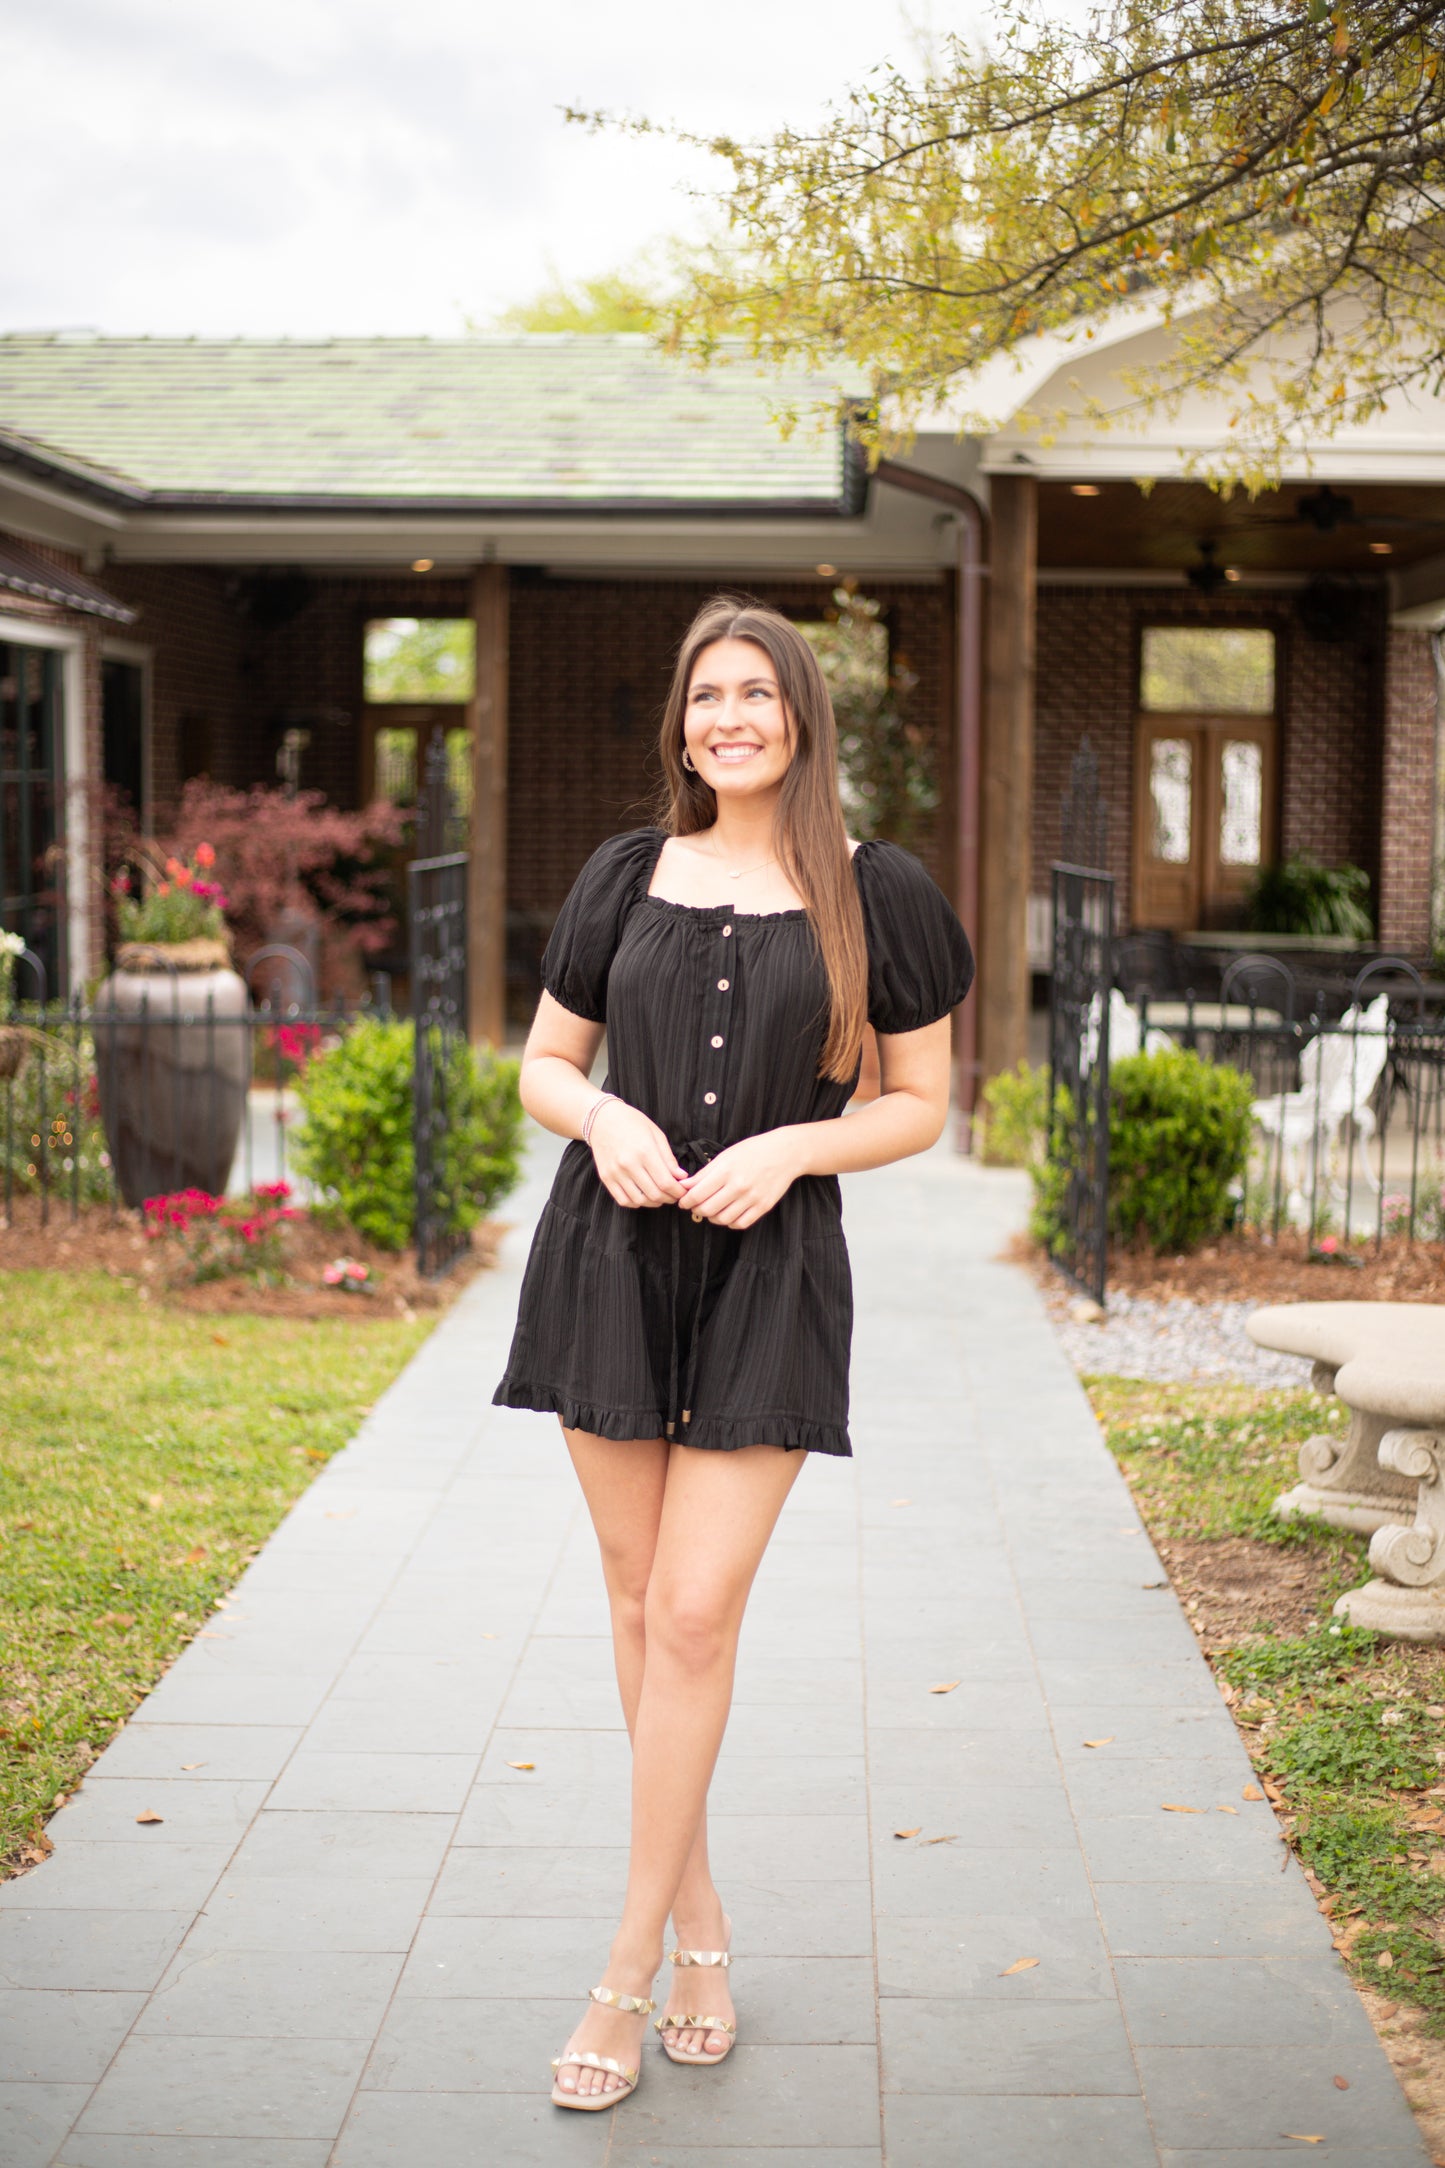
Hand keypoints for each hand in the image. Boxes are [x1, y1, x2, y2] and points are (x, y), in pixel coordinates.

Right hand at [589, 1101, 687, 1207]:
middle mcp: (629, 1163)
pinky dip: (636, 1203)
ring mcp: (615, 1172)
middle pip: (654, 1193)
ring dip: (654, 1202)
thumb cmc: (632, 1123)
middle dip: (669, 1198)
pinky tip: (643, 1196)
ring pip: (639, 1200)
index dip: (678, 1191)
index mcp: (645, 1151)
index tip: (682, 1191)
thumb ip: (668, 1158)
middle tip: (674, 1195)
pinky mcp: (606, 1177)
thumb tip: (681, 1176)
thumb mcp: (656, 1134)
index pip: (666, 1182)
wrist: (602, 1119)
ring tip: (660, 1196)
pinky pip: (623, 1200)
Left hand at [678, 1128, 804, 1230]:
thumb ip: (705, 1173)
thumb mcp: (726, 1155)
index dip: (686, 1201)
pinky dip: (730, 1222)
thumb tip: (685, 1185)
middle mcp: (738, 1186)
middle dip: (696, 1209)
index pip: (697, 1194)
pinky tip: (728, 1213)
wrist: (785, 1153)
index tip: (683, 1201)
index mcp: (726, 1171)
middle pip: (707, 1209)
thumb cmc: (753, 1151)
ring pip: (722, 1219)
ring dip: (712, 1217)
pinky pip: (740, 1224)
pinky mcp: (763, 1207)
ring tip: (712, 1209)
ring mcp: (752, 1198)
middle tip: (696, 1206)